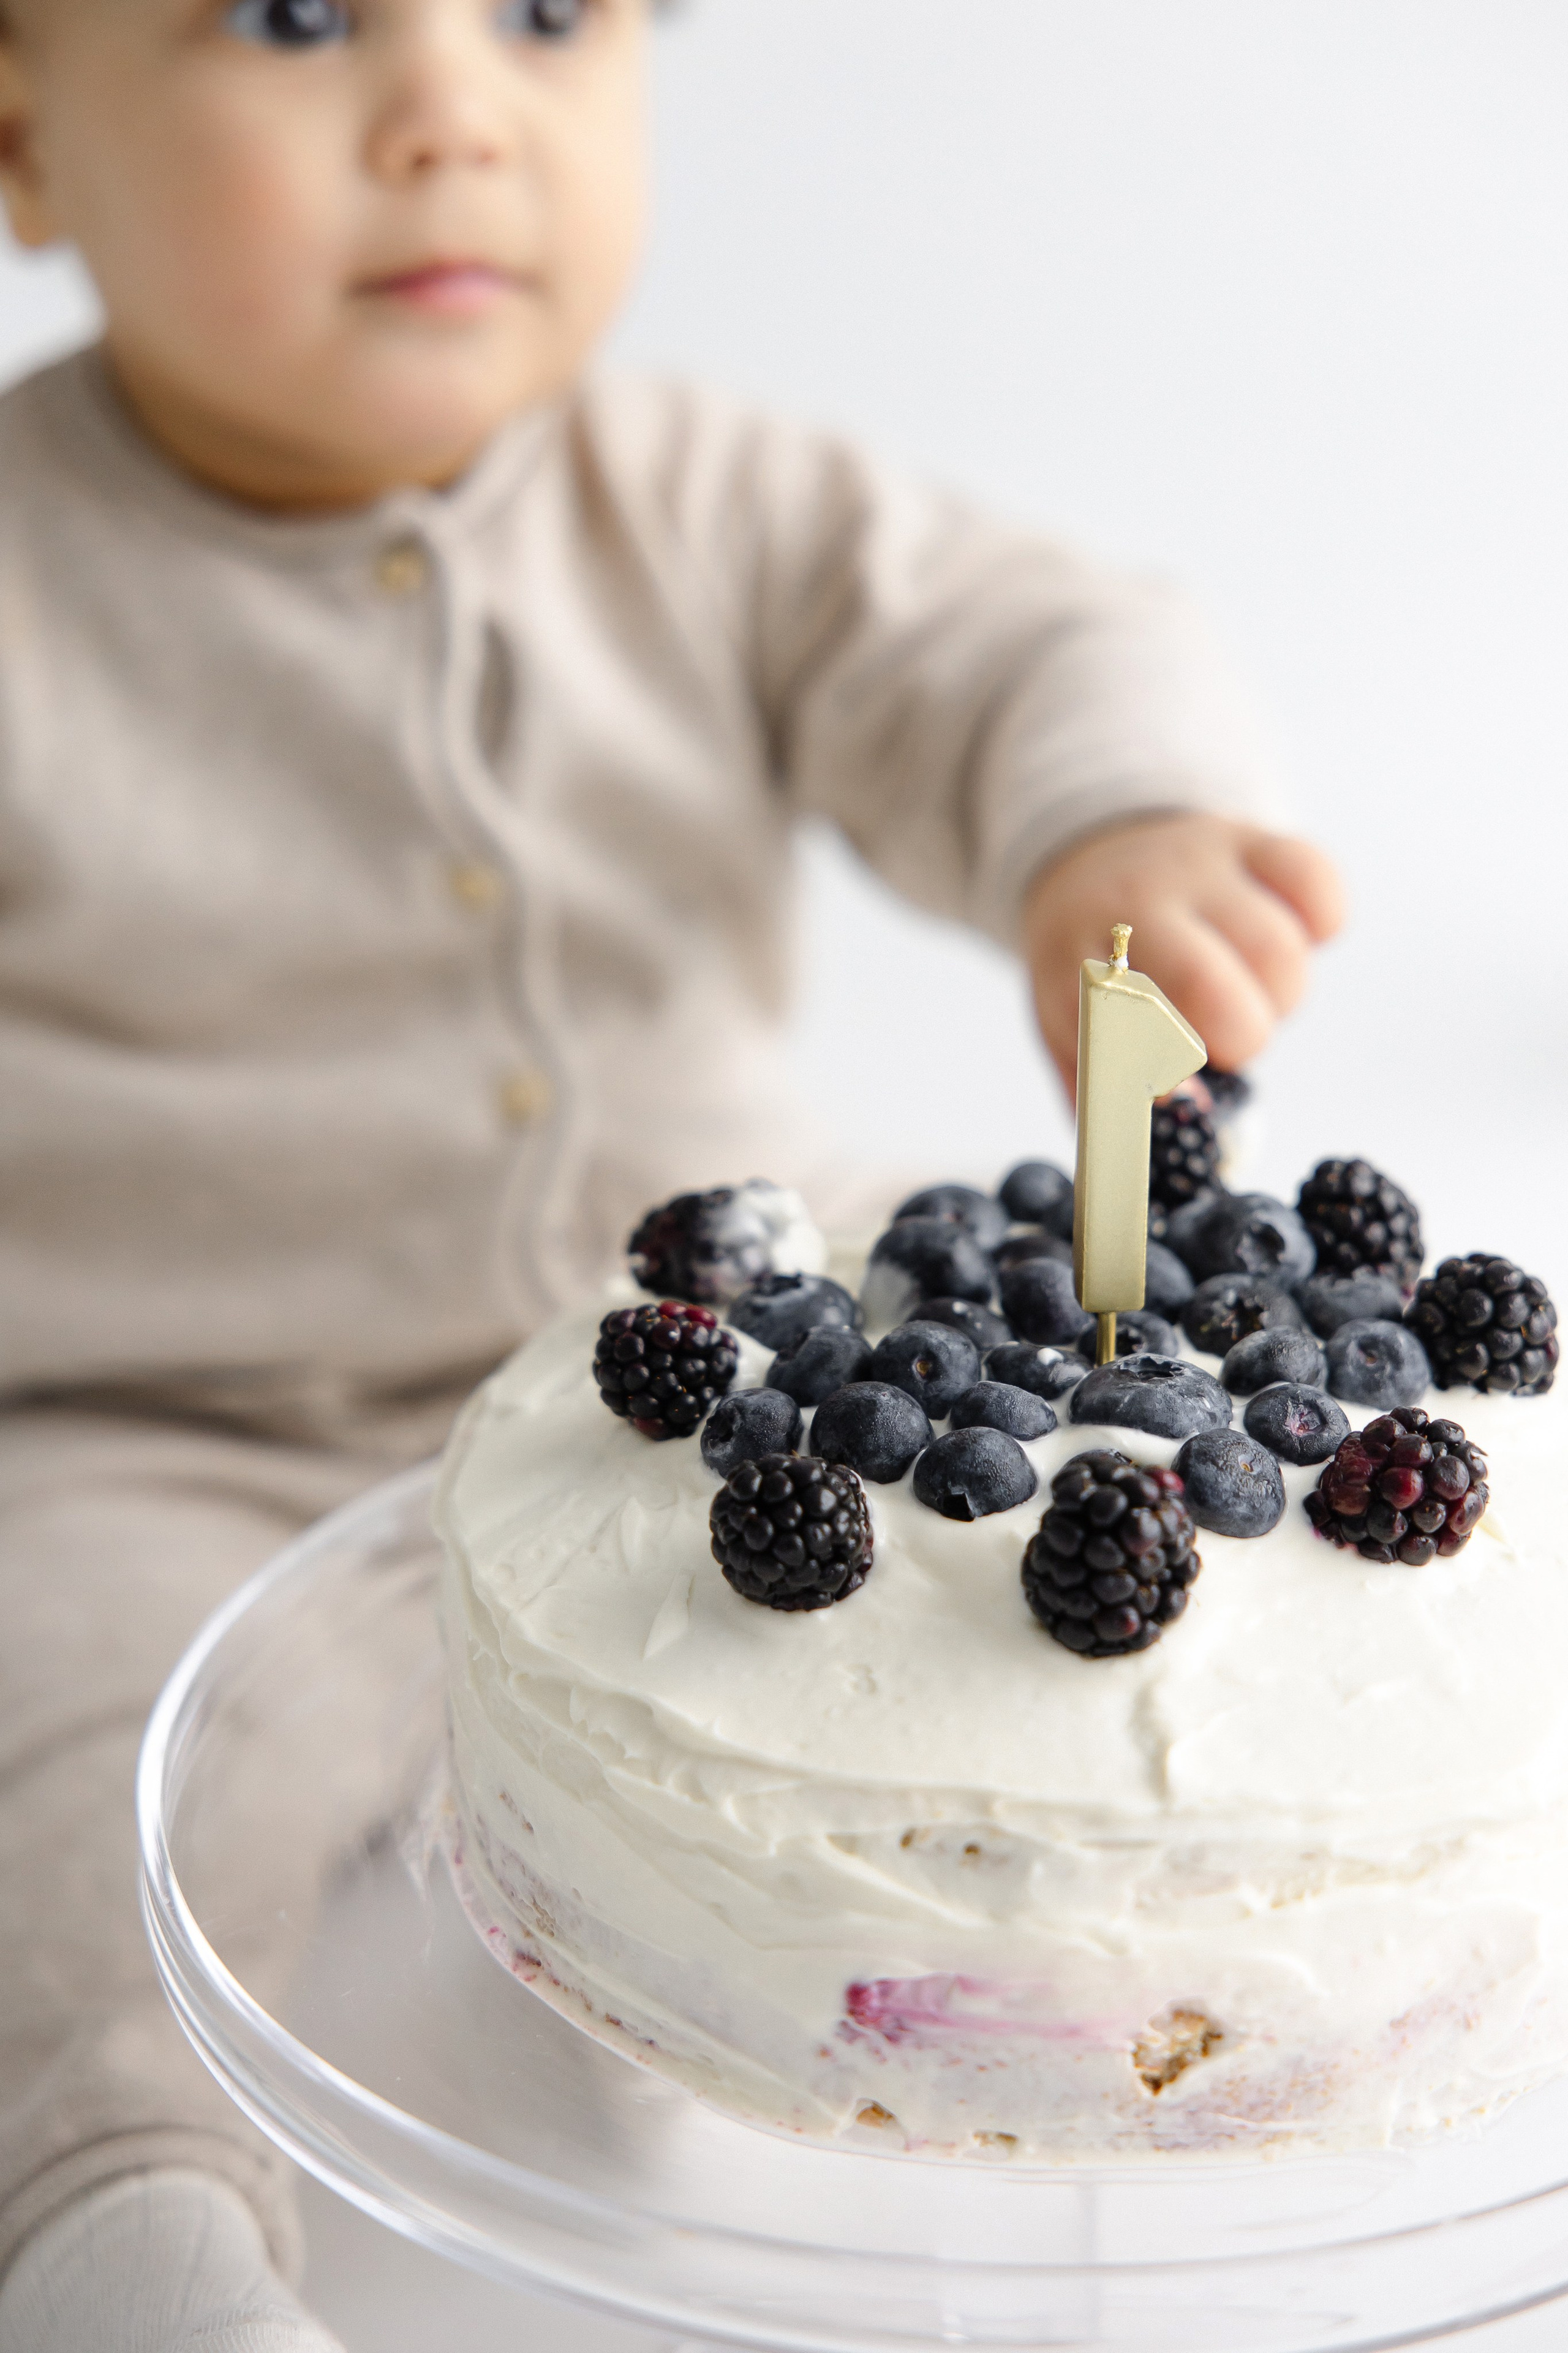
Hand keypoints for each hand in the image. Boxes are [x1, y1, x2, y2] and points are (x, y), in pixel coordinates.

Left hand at [1022, 812, 1343, 1097]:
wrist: (1093, 859)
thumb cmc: (1095, 968)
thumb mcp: (1070, 1028)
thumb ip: (1110, 1090)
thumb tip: (1186, 1117)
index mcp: (1080, 963)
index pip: (1122, 1020)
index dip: (1161, 1066)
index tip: (1180, 1094)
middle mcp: (1135, 907)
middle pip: (1212, 987)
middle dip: (1240, 1040)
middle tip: (1227, 1041)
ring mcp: (1195, 867)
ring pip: (1277, 949)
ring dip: (1283, 994)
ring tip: (1252, 990)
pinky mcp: (1251, 839)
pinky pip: (1314, 882)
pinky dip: (1320, 922)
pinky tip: (1292, 936)